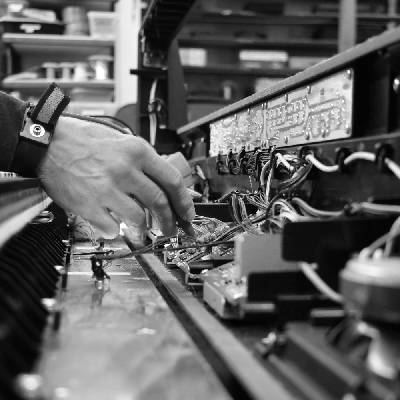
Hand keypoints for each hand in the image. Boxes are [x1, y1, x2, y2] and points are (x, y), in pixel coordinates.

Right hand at [39, 116, 194, 237]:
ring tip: (142, 232)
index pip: (172, 180)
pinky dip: (116, 231)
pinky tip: (114, 226)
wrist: (48, 143)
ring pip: (139, 219)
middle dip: (169, 222)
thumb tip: (164, 185)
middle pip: (160, 203)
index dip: (184, 202)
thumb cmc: (83, 140)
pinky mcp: (89, 205)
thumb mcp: (121, 141)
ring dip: (144, 230)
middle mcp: (125, 170)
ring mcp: (107, 189)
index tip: (187, 214)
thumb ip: (144, 163)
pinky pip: (112, 228)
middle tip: (170, 230)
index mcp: (137, 151)